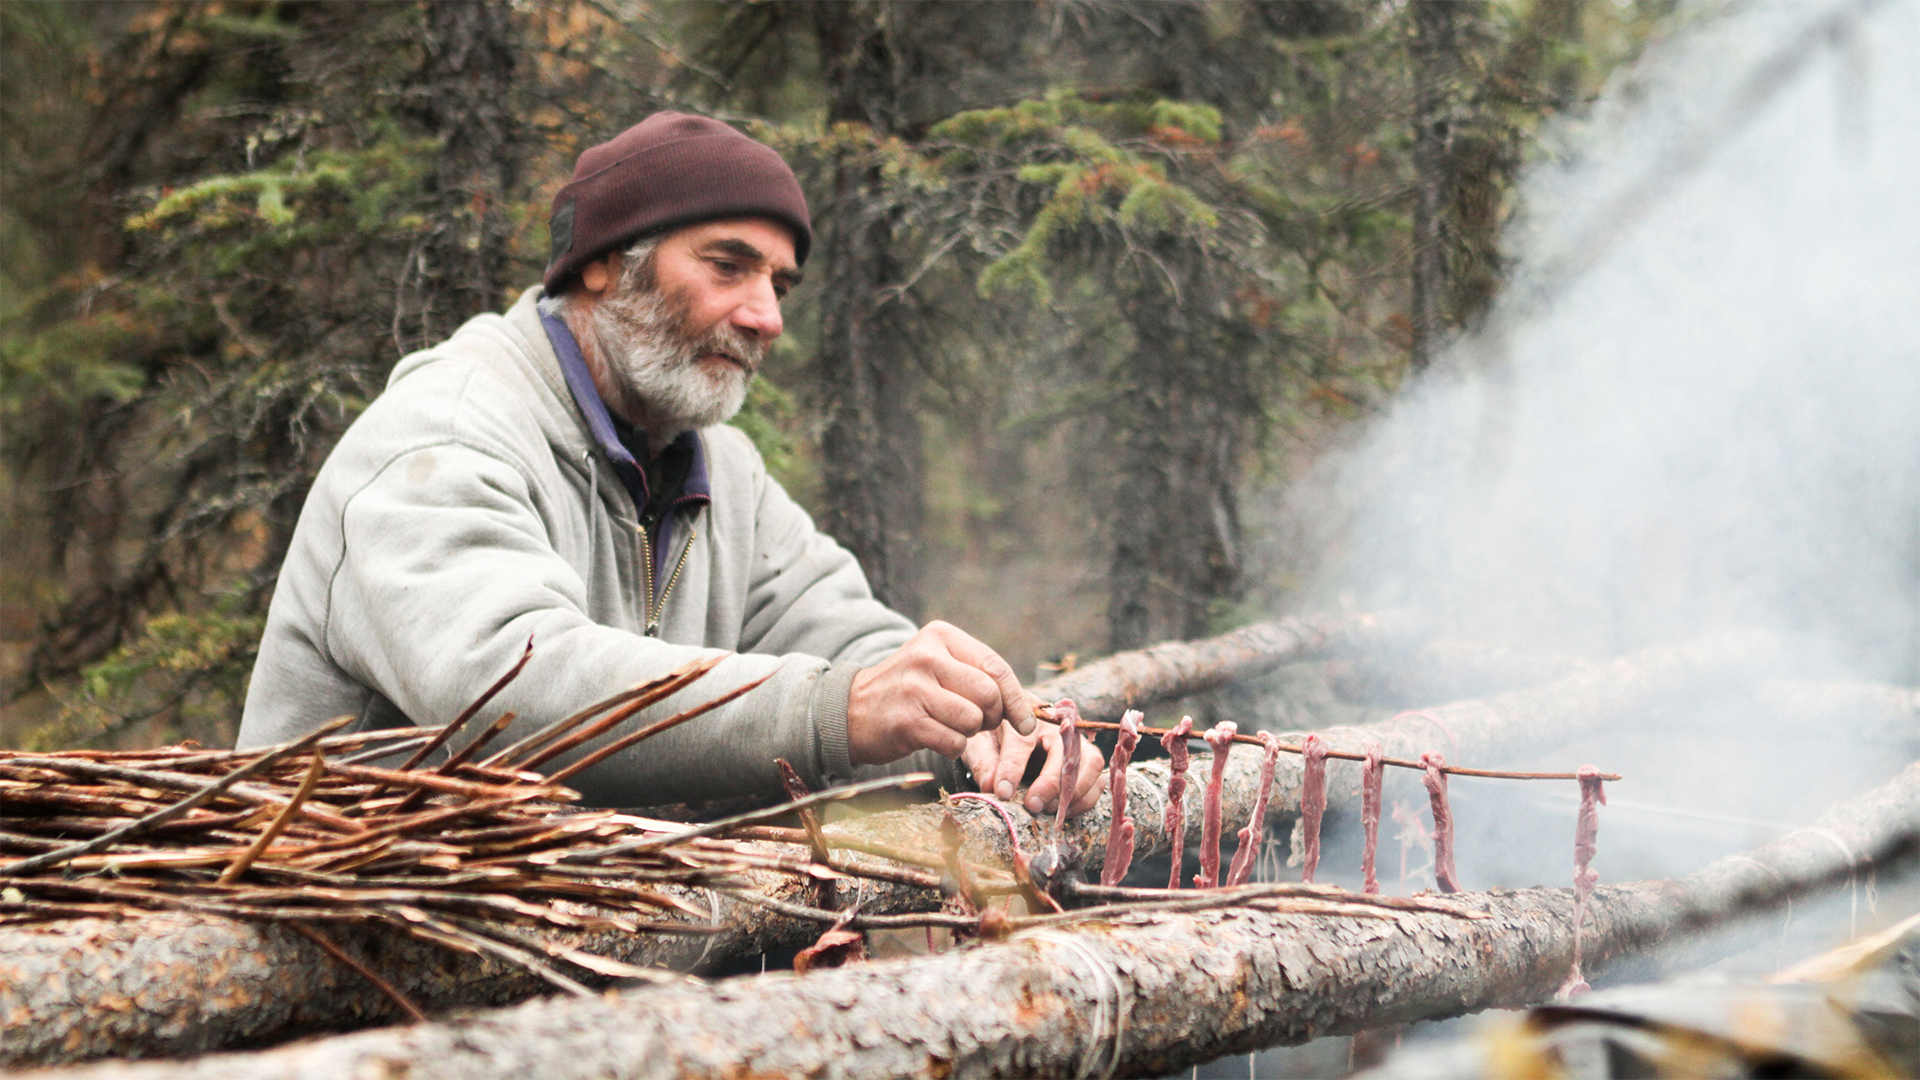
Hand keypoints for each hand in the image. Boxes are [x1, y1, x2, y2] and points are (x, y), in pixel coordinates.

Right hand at [846, 621, 1036, 765]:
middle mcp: (927, 657)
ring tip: (947, 725)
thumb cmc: (908, 690)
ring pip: (974, 721)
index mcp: (940, 636)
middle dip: (992, 718)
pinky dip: (952, 747)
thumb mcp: (939, 665)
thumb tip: (1030, 708)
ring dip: (968, 733)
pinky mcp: (907, 722)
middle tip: (977, 723)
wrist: (851, 711)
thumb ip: (979, 676)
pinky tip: (933, 737)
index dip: (1017, 699)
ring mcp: (915, 689)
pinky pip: (955, 743)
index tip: (1026, 724)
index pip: (995, 666)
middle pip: (989, 695)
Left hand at [960, 721, 1104, 816]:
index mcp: (1026, 715)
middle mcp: (1058, 725)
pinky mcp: (1087, 760)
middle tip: (1032, 805)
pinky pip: (1098, 781)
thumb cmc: (995, 732)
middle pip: (1068, 750)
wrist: (1012, 723)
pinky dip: (1084, 800)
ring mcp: (1078, 741)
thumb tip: (992, 786)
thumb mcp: (980, 741)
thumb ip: (984, 761)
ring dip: (1072, 792)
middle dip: (1051, 783)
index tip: (1003, 793)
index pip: (1022, 741)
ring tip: (1047, 809)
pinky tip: (1061, 811)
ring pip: (1091, 763)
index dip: (1012, 769)